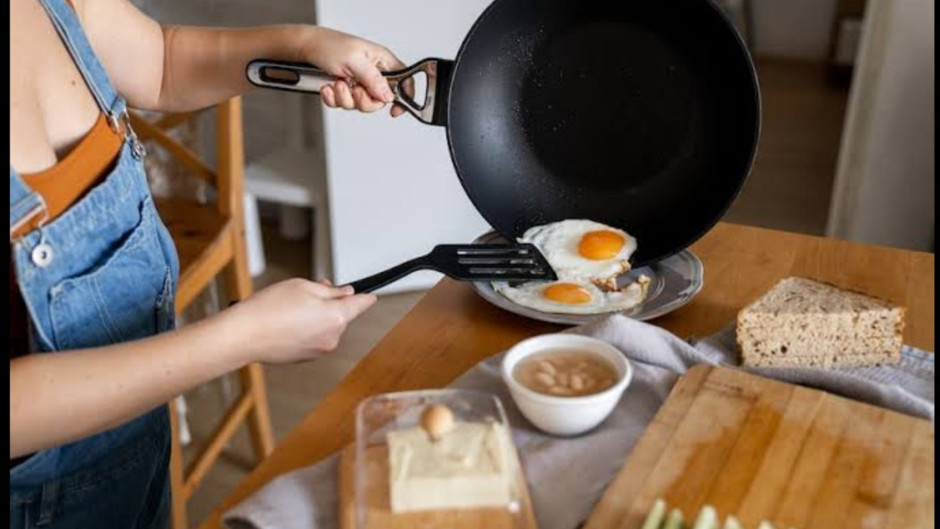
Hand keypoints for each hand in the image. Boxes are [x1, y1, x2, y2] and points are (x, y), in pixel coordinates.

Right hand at [224, 278, 376, 363]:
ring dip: (318, 315)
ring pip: (327, 326)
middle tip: (312, 289)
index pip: (361, 305)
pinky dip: (306, 328)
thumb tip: (345, 294)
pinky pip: (314, 338)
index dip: (366, 296)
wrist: (244, 336)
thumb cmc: (270, 308)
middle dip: (331, 302)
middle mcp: (333, 337)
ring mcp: (320, 350)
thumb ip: (330, 291)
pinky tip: (286, 322)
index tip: (371, 294)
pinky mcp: (306, 357)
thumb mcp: (304, 287)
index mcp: (337, 317)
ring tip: (291, 306)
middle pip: (342, 315)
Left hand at [300, 27, 406, 116]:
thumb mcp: (354, 60)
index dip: (404, 97)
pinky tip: (329, 87)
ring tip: (336, 83)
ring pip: (361, 105)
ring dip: (345, 98)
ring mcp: (360, 83)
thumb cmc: (330, 45)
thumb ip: (373, 79)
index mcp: (382, 62)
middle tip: (353, 89)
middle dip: (363, 100)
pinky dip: (334, 100)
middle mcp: (374, 74)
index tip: (394, 110)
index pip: (404, 81)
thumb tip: (388, 95)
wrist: (307, 48)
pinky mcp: (347, 91)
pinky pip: (345, 105)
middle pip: (380, 100)